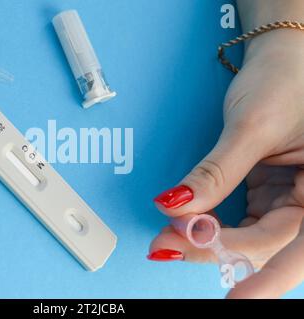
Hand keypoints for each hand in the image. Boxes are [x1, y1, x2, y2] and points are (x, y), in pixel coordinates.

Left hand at [148, 30, 303, 297]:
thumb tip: (176, 207)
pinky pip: (238, 222)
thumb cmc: (283, 82)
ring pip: (248, 239)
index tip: (234, 295)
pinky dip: (210, 225)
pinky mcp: (265, 195)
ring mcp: (286, 201)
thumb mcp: (250, 128)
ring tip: (169, 237)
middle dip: (216, 249)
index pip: (298, 245)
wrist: (283, 60)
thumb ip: (216, 173)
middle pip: (266, 245)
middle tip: (169, 245)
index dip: (265, 274)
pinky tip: (187, 223)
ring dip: (207, 240)